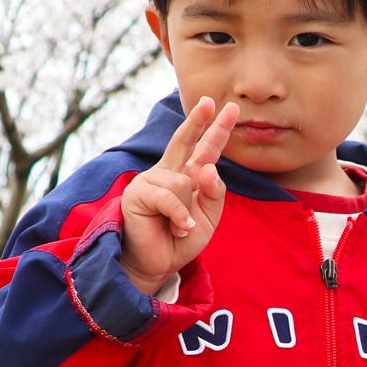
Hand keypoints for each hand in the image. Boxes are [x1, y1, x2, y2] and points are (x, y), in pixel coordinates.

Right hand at [118, 96, 237, 295]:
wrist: (156, 264)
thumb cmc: (180, 240)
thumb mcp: (208, 218)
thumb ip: (214, 193)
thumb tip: (208, 167)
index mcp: (187, 176)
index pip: (205, 149)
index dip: (216, 129)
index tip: (228, 108)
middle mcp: (169, 173)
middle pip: (185, 141)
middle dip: (197, 121)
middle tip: (208, 102)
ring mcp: (151, 179)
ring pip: (184, 183)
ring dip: (187, 211)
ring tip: (178, 227)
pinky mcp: (138, 192)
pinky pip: (170, 197)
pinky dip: (179, 217)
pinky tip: (177, 229)